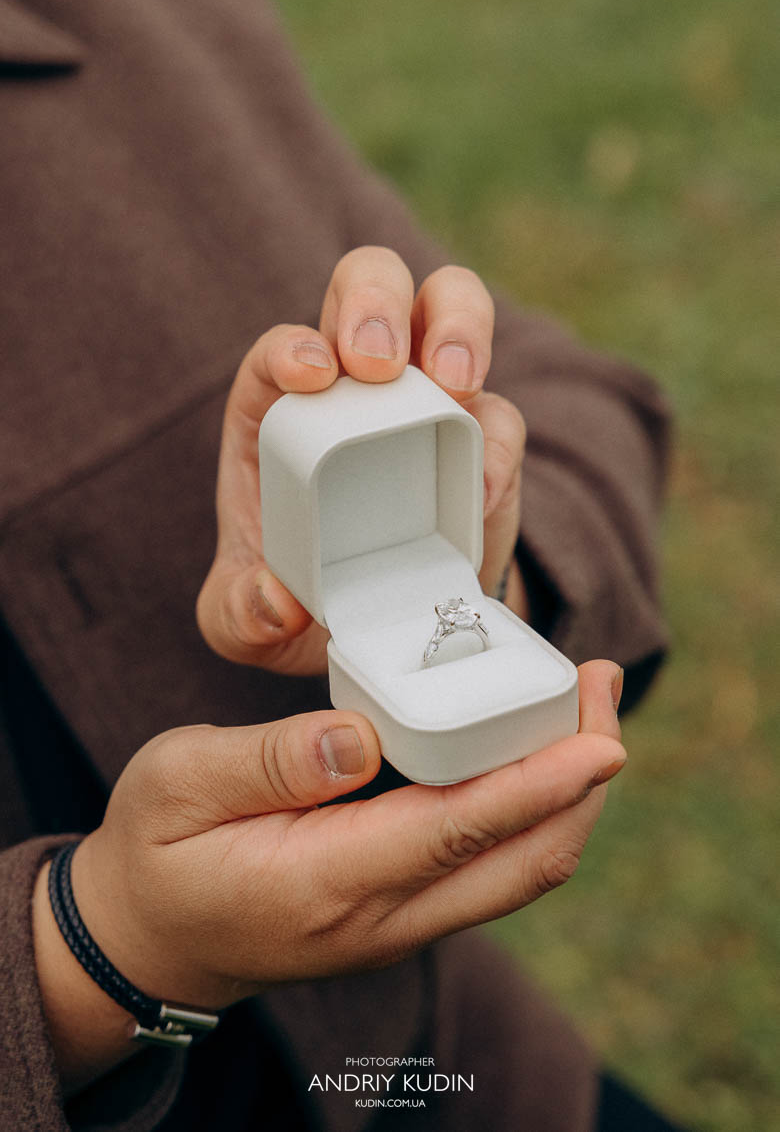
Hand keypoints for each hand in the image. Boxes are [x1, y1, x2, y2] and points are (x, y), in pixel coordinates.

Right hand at [58, 661, 622, 1024]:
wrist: (150, 939)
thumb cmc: (157, 848)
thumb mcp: (177, 783)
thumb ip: (271, 761)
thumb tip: (361, 736)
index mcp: (322, 882)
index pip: (457, 830)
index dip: (539, 782)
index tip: (601, 737)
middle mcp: (378, 919)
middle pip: (521, 862)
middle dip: (582, 782)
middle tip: (604, 690)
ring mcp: (396, 927)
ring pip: (519, 873)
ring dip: (567, 799)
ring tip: (585, 711)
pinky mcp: (402, 916)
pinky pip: (492, 870)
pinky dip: (533, 815)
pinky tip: (533, 756)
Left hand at [196, 246, 526, 674]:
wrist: (384, 623)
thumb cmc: (303, 597)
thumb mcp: (247, 622)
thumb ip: (242, 614)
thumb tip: (277, 603)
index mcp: (282, 407)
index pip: (284, 348)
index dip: (293, 345)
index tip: (310, 374)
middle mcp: (356, 382)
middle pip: (367, 283)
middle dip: (374, 302)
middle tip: (378, 364)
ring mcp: (426, 399)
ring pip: (449, 304)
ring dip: (456, 323)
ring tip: (454, 381)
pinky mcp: (485, 439)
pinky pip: (502, 414)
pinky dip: (497, 439)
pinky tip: (481, 486)